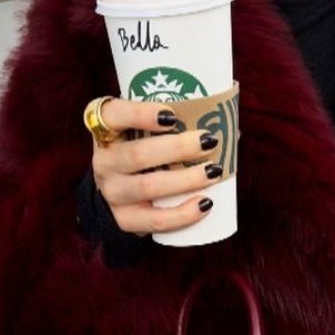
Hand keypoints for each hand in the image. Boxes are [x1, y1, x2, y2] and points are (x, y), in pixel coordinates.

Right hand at [91, 97, 223, 236]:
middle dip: (177, 148)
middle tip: (208, 141)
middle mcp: (104, 161)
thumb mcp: (145, 132)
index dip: (140, 114)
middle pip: (137, 155)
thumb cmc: (142, 152)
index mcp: (106, 130)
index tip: (172, 115)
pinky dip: (183, 214)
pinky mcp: (124, 220)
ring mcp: (112, 193)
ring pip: (147, 187)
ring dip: (185, 179)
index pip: (113, 115)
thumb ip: (177, 122)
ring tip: (214, 171)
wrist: (118, 195)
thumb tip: (231, 126)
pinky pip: (154, 220)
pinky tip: (205, 204)